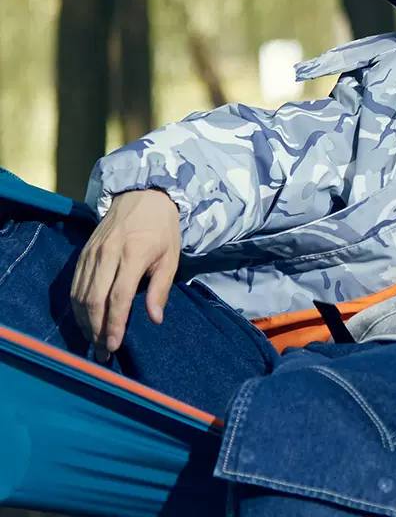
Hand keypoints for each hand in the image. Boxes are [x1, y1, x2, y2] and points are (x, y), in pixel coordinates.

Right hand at [70, 189, 180, 361]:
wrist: (143, 195)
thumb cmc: (162, 228)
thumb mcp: (171, 256)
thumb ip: (161, 288)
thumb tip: (155, 319)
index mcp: (133, 254)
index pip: (118, 298)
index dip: (113, 325)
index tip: (113, 346)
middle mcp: (107, 255)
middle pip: (94, 301)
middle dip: (95, 330)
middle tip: (102, 351)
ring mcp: (92, 254)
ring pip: (80, 296)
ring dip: (84, 322)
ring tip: (93, 340)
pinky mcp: (82, 254)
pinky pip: (74, 286)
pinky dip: (77, 307)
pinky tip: (84, 319)